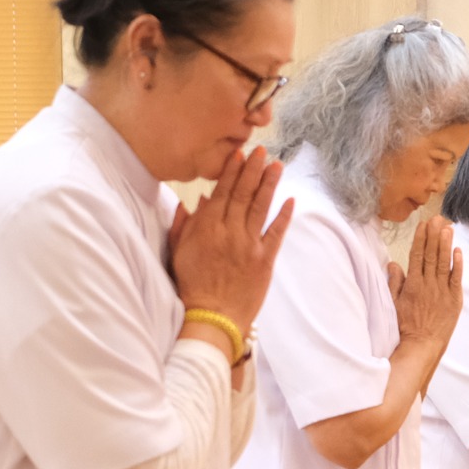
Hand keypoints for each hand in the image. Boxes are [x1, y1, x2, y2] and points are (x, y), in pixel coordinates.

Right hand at [171, 145, 293, 332]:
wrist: (212, 318)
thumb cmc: (191, 285)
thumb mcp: (178, 252)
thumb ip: (185, 225)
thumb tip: (194, 201)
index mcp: (206, 228)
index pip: (222, 192)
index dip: (232, 172)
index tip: (239, 154)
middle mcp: (229, 232)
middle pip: (243, 194)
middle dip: (253, 170)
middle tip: (261, 150)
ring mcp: (249, 245)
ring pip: (261, 208)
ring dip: (270, 184)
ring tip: (277, 165)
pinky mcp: (265, 260)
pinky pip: (276, 233)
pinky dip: (284, 215)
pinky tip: (290, 199)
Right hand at [390, 214, 462, 347]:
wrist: (422, 346)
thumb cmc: (405, 327)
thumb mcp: (393, 304)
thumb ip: (394, 282)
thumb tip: (392, 263)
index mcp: (413, 284)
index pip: (417, 255)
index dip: (421, 238)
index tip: (423, 224)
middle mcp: (428, 284)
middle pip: (432, 255)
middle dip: (434, 235)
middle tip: (438, 218)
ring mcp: (443, 292)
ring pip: (444, 263)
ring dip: (446, 244)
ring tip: (448, 228)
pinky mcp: (455, 300)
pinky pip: (457, 279)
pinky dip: (458, 264)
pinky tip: (458, 251)